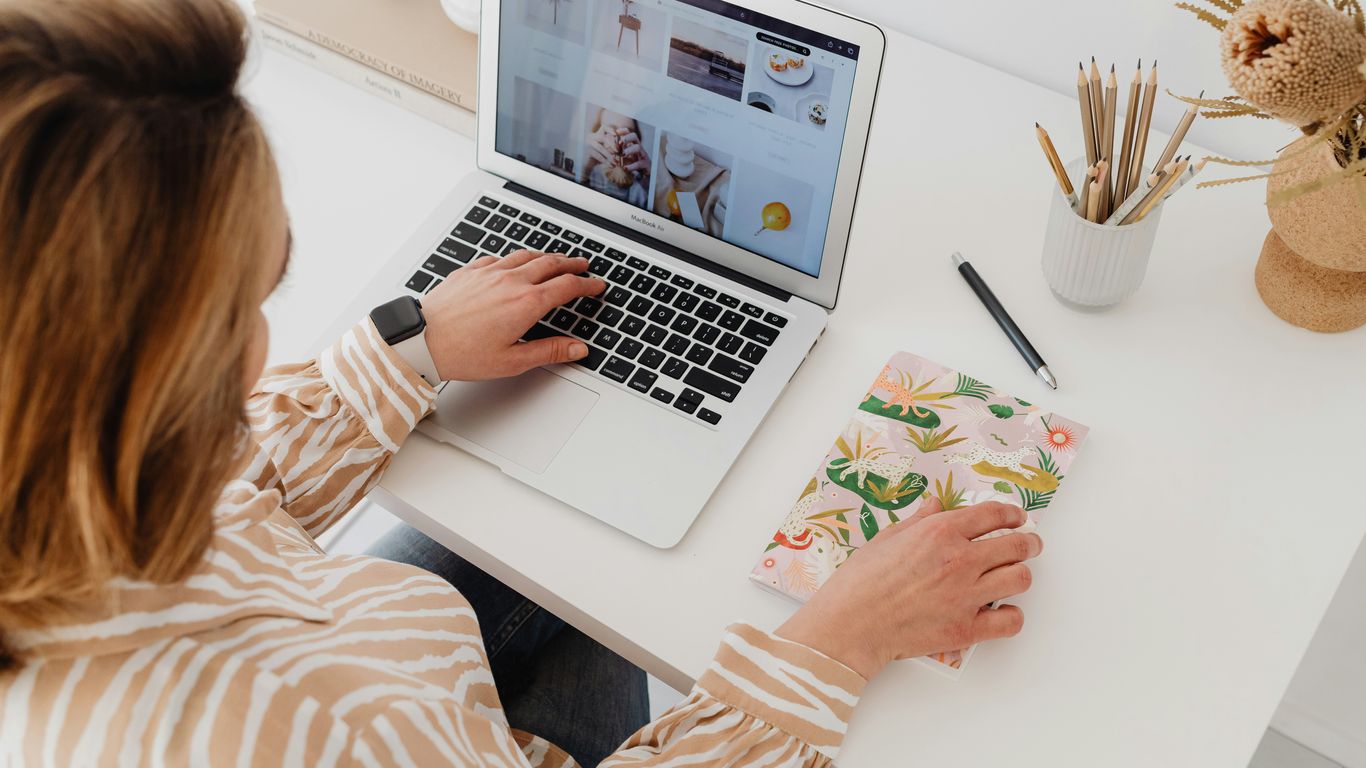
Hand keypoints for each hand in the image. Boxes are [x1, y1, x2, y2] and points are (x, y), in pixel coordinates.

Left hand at [419, 250, 605, 380]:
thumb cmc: (463, 353)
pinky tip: (514, 263)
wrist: (422, 340)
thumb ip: (549, 351)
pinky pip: (499, 257)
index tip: (597, 285)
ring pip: (526, 256)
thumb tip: (577, 349)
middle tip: (583, 266)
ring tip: (555, 260)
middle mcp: (511, 281)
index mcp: (526, 303)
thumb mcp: (513, 361)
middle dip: (571, 264)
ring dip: (546, 257)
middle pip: (551, 264)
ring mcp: (489, 272)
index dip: (587, 285)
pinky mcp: (470, 271)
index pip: (567, 287)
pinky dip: (515, 258)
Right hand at [587, 128, 619, 166]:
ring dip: (610, 156)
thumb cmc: (598, 157)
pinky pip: (598, 156)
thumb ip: (612, 147)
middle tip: (618, 151)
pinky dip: (606, 161)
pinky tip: (612, 166)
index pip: (604, 128)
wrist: (587, 166)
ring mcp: (588, 144)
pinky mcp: (587, 152)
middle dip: (612, 144)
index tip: (616, 134)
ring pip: (601, 148)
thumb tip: (621, 146)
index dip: (610, 129)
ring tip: (616, 163)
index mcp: (597, 135)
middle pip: (603, 137)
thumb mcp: (606, 151)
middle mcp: (591, 137)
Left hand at [616, 130, 649, 173]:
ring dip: (629, 150)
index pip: (629, 133)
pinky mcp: (646, 165)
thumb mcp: (624, 158)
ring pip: (638, 147)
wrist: (645, 176)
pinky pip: (640, 163)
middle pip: (634, 136)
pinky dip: (632, 166)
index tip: (616, 132)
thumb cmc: (632, 165)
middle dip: (626, 138)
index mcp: (632, 145)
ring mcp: (643, 155)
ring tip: (622, 154)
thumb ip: (617, 153)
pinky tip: (625, 168)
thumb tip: (607, 149)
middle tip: (620, 143)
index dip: (623, 131)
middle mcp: (638, 148)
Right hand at [775, 499, 1041, 679]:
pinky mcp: (966, 629)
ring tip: (1012, 576)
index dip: (1012, 514)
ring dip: (1019, 575)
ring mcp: (965, 596)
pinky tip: (999, 611)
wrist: (849, 625)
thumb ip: (918, 521)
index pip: (994, 514)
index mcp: (940, 532)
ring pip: (1020, 579)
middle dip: (1028, 543)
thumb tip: (935, 505)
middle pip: (1017, 545)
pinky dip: (1010, 615)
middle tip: (1029, 545)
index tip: (1017, 517)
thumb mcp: (886, 538)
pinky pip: (1010, 620)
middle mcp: (959, 560)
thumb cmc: (859, 581)